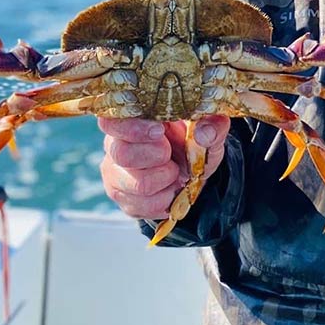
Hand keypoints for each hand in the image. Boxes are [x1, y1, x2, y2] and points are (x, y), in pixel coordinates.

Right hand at [97, 115, 230, 218]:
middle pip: (122, 154)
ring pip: (137, 184)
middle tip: (170, 153)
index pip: (111, 121)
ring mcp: (114, 173)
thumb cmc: (192, 141)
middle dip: (157, 156)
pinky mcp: (122, 198)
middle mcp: (114, 145)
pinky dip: (166, 198)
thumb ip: (213, 125)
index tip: (159, 131)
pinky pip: (144, 206)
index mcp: (130, 119)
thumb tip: (205, 133)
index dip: (133, 128)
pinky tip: (170, 187)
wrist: (190, 170)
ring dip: (166, 179)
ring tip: (174, 171)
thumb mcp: (209, 129)